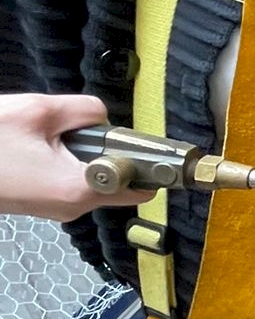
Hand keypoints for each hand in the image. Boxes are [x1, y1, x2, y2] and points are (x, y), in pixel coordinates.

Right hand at [0, 94, 149, 220]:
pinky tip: (41, 146)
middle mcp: (73, 206)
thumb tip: (102, 116)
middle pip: (118, 181)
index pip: (139, 186)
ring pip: (93, 179)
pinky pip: (70, 181)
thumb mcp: (38, 111)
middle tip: (82, 128)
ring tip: (52, 135)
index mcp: (79, 188)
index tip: (151, 145)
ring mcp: (57, 208)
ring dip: (85, 155)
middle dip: (110, 152)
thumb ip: (83, 110)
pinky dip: (67, 162)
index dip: (149, 164)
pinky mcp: (42, 204)